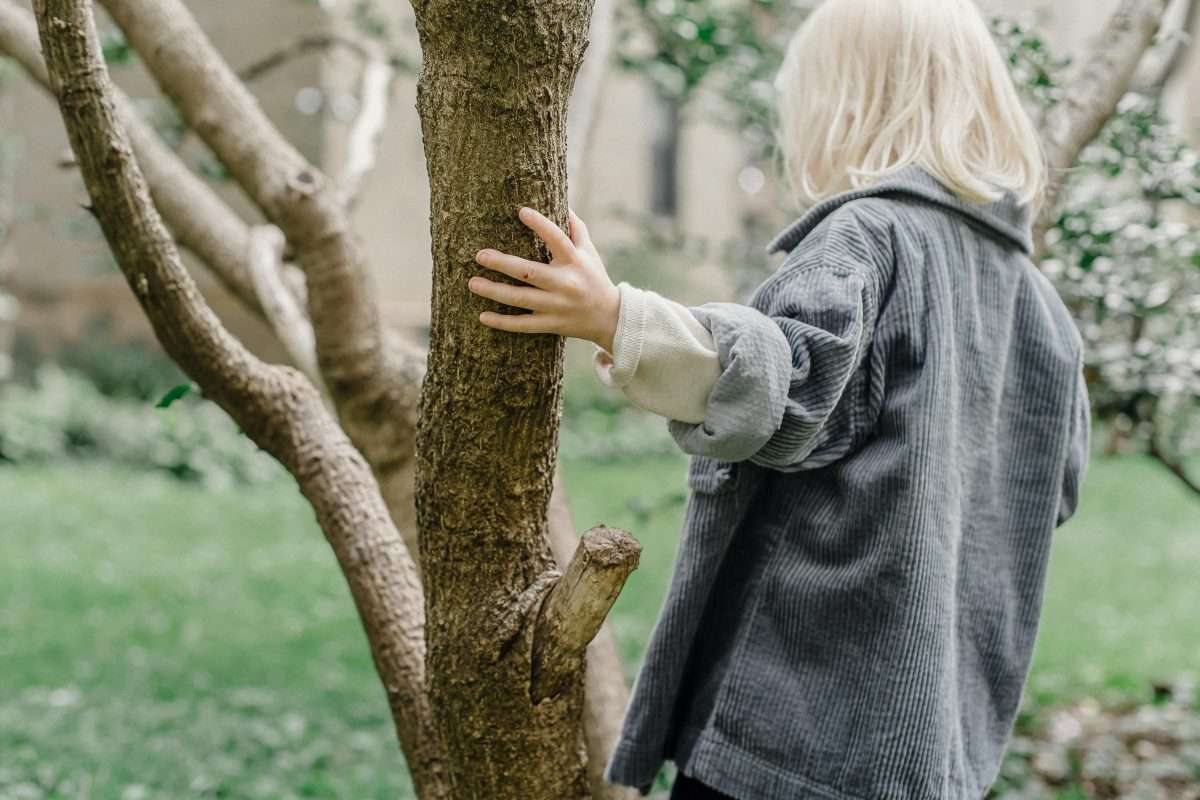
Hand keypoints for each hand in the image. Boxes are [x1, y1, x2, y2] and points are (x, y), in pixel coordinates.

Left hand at [469, 207, 619, 352]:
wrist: (609, 317)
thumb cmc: (594, 277)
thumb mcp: (589, 252)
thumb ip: (576, 228)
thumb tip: (562, 202)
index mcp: (575, 261)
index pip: (557, 239)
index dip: (541, 225)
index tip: (522, 211)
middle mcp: (565, 283)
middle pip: (530, 272)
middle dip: (503, 264)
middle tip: (479, 255)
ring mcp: (557, 306)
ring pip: (521, 299)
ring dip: (495, 292)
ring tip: (472, 283)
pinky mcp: (551, 324)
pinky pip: (523, 325)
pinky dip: (503, 322)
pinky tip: (482, 316)